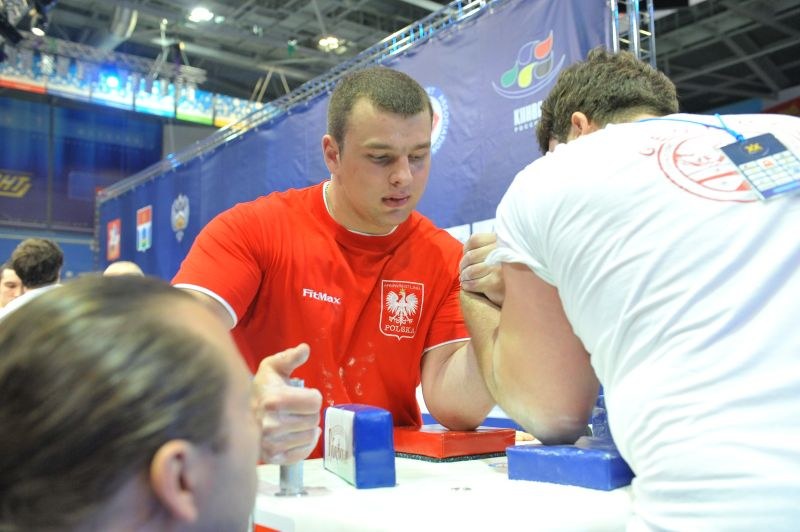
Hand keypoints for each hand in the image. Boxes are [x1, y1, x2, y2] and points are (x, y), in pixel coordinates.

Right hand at [253, 343, 321, 463]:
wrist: (237, 414)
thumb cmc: (261, 389)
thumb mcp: (273, 367)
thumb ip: (290, 357)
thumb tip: (305, 348)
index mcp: (274, 399)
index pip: (315, 401)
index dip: (312, 396)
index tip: (302, 395)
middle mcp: (272, 423)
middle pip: (314, 419)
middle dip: (309, 412)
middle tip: (297, 409)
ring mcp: (272, 443)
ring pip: (310, 436)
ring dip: (307, 428)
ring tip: (294, 420)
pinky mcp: (272, 457)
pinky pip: (302, 452)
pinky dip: (305, 444)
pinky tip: (296, 435)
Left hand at [459, 232, 504, 306]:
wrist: (524, 291)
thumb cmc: (510, 270)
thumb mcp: (502, 252)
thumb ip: (488, 246)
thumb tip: (466, 250)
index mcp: (502, 240)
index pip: (474, 240)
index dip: (466, 249)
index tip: (466, 257)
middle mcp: (502, 251)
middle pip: (471, 256)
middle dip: (463, 265)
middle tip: (463, 272)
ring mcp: (499, 267)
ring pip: (471, 270)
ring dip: (464, 276)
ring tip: (465, 279)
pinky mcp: (496, 281)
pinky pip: (474, 283)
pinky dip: (468, 285)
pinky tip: (467, 286)